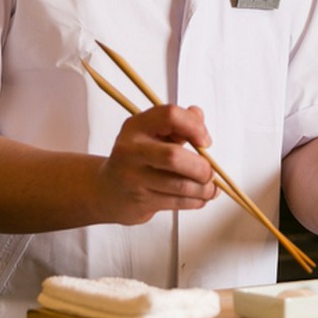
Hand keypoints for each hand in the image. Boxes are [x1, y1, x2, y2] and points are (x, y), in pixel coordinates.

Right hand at [95, 104, 219, 224]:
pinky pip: (176, 202)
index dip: (194, 127)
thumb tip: (198, 114)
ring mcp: (132, 177)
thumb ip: (178, 123)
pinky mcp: (139, 201)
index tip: (205, 141)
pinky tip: (200, 198)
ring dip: (203, 189)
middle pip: (174, 156)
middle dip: (201, 167)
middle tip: (210, 172)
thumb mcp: (153, 134)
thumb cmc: (138, 158)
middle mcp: (131, 150)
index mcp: (136, 126)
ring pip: (179, 185)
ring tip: (210, 189)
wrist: (107, 190)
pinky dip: (195, 201)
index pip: (170, 116)